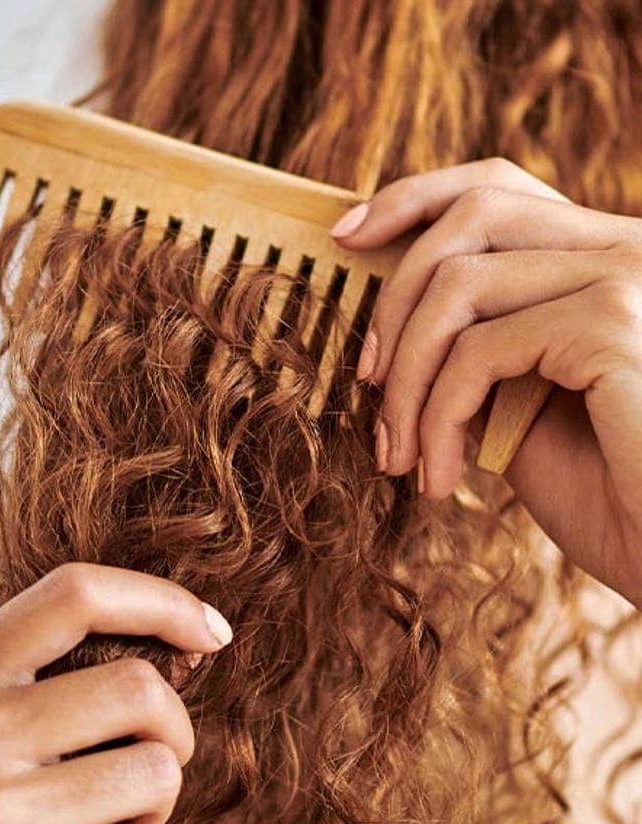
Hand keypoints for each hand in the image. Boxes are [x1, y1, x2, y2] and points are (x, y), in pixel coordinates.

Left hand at [330, 158, 641, 608]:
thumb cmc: (611, 498)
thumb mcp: (521, 413)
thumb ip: (475, 356)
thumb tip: (392, 332)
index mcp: (609, 259)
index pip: (500, 189)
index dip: (415, 199)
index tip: (346, 236)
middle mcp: (629, 249)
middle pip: (472, 217)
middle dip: (393, 301)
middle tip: (367, 384)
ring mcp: (629, 279)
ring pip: (458, 288)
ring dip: (405, 382)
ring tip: (398, 456)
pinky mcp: (614, 325)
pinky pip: (477, 353)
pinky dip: (435, 419)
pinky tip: (438, 480)